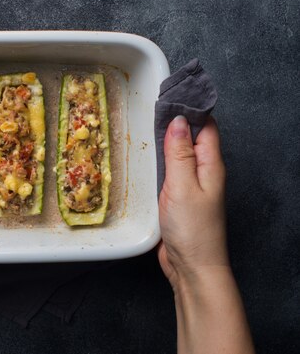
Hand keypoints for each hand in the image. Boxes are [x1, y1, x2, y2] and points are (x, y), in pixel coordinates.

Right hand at [158, 116, 253, 353]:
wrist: (191, 266)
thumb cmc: (193, 230)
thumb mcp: (184, 187)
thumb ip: (180, 154)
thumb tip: (177, 121)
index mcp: (211, 165)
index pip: (205, 126)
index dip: (191, 107)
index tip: (173, 90)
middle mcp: (203, 172)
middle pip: (191, 137)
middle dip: (176, 118)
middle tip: (155, 100)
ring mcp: (190, 184)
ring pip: (179, 153)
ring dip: (166, 137)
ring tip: (147, 120)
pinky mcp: (177, 197)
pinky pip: (170, 169)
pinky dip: (160, 157)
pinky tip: (147, 154)